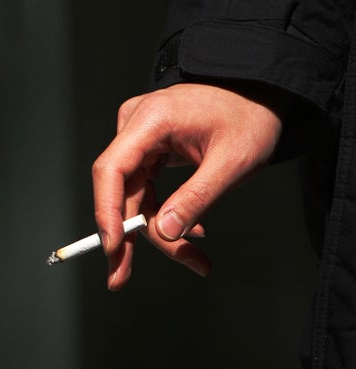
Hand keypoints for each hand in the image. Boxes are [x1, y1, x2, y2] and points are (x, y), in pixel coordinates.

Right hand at [92, 82, 285, 289]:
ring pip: (134, 197)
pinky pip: (146, 190)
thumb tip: (163, 233)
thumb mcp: (232, 161)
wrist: (260, 91)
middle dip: (133, 237)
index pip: (111, 171)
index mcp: (150, 120)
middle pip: (121, 191)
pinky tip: (190, 234)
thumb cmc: (250, 116)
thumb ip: (196, 198)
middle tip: (127, 276)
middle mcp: (135, 126)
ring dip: (157, 232)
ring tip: (194, 259)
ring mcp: (139, 137)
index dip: (107, 213)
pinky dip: (165, 215)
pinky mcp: (147, 149)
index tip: (113, 250)